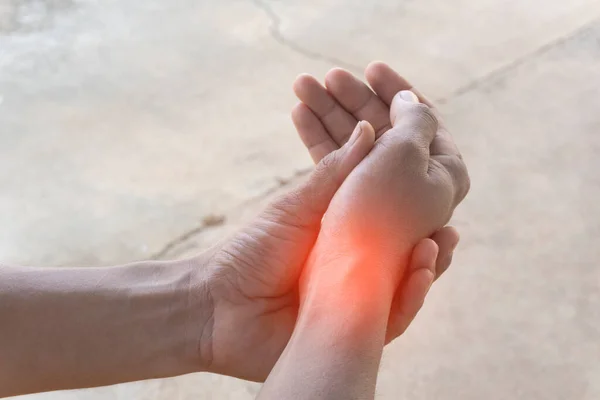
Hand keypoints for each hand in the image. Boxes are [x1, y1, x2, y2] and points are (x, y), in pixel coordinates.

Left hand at [197, 65, 462, 380]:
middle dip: (433, 237)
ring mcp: (361, 299)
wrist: (216, 305)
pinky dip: (411, 296)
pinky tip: (422, 272)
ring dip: (430, 264)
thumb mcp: (297, 206)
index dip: (416, 199)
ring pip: (408, 283)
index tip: (433, 177)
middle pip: (409, 250)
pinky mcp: (357, 331)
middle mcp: (360, 265)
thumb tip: (369, 127)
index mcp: (349, 233)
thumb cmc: (252, 251)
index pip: (394, 214)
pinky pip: (394, 317)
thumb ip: (336, 174)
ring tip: (440, 243)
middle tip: (448, 222)